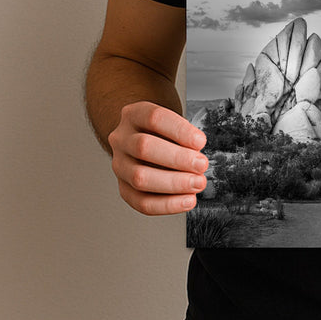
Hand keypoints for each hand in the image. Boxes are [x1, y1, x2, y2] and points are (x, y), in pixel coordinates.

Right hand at [107, 101, 209, 215]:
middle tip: (201, 165)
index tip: (201, 142)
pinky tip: (187, 200)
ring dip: (174, 183)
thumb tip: (197, 154)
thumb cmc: (162, 131)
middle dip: (178, 159)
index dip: (180, 131)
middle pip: (144, 147)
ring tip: (197, 183)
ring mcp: (119, 164)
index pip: (154, 118)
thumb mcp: (171, 121)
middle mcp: (121, 138)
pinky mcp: (123, 187)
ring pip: (139, 177)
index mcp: (134, 114)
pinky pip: (141, 202)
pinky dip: (167, 204)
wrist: (140, 139)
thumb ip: (184, 135)